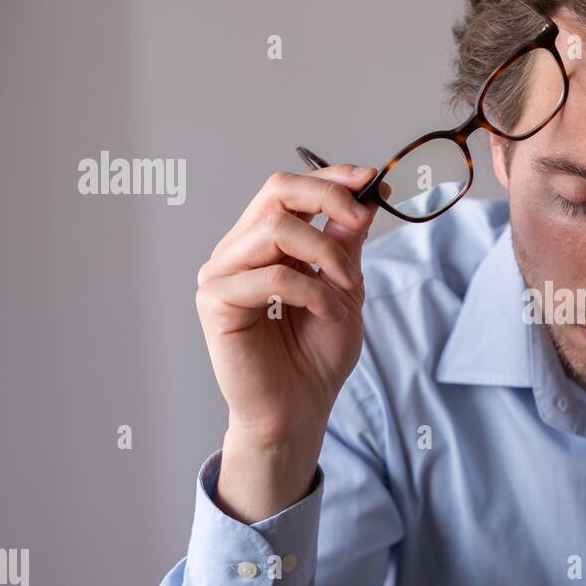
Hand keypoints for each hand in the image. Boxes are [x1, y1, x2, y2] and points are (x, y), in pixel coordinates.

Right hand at [194, 166, 381, 519]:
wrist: (300, 409)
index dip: (328, 176)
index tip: (369, 178)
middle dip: (327, 197)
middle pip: (275, 191)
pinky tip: (324, 313)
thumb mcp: (344, 289)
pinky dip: (312, 291)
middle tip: (362, 221)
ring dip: (325, 255)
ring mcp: (222, 274)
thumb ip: (345, 244)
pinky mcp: (216, 302)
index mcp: (264, 244)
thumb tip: (362, 199)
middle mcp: (238, 252)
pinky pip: (273, 276)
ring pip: (277, 229)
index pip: (287, 189)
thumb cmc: (317, 357)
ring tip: (345, 289)